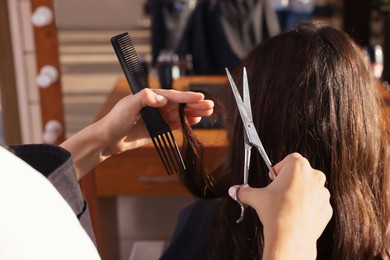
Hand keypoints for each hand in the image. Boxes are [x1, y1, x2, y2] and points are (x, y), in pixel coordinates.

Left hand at [61, 88, 213, 178]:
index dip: (187, 97)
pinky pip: (174, 125)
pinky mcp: (157, 129)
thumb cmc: (115, 120)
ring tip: (207, 114)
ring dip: (193, 114)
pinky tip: (195, 121)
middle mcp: (155, 106)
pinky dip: (185, 123)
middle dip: (195, 105)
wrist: (108, 139)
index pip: (172, 96)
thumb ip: (145, 98)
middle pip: (179, 104)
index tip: (200, 98)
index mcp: (150, 97)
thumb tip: (163, 98)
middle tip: (210, 106)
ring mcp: (157, 118)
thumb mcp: (128, 106)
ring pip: (179, 114)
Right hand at [229, 153, 331, 259]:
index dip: (279, 168)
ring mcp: (323, 193)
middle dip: (289, 181)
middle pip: (300, 173)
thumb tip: (235, 190)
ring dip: (299, 194)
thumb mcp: (256, 197)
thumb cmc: (276, 212)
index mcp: (298, 166)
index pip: (289, 159)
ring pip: (309, 189)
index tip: (272, 178)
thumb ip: (244, 191)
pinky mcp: (326, 209)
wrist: (290, 237)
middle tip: (277, 193)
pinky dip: (307, 208)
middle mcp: (314, 176)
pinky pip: (315, 204)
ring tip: (285, 206)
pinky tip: (295, 216)